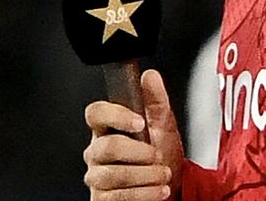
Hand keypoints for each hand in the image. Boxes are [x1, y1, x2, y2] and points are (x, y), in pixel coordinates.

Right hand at [83, 69, 184, 200]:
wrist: (170, 185)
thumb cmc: (161, 152)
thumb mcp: (163, 124)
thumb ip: (156, 100)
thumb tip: (150, 77)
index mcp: (108, 128)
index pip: (95, 113)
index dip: (115, 116)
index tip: (139, 122)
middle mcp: (97, 151)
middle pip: (106, 147)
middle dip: (138, 152)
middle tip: (157, 154)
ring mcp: (97, 176)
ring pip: (111, 175)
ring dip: (144, 176)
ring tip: (163, 174)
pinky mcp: (101, 199)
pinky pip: (116, 197)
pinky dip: (143, 194)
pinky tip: (158, 190)